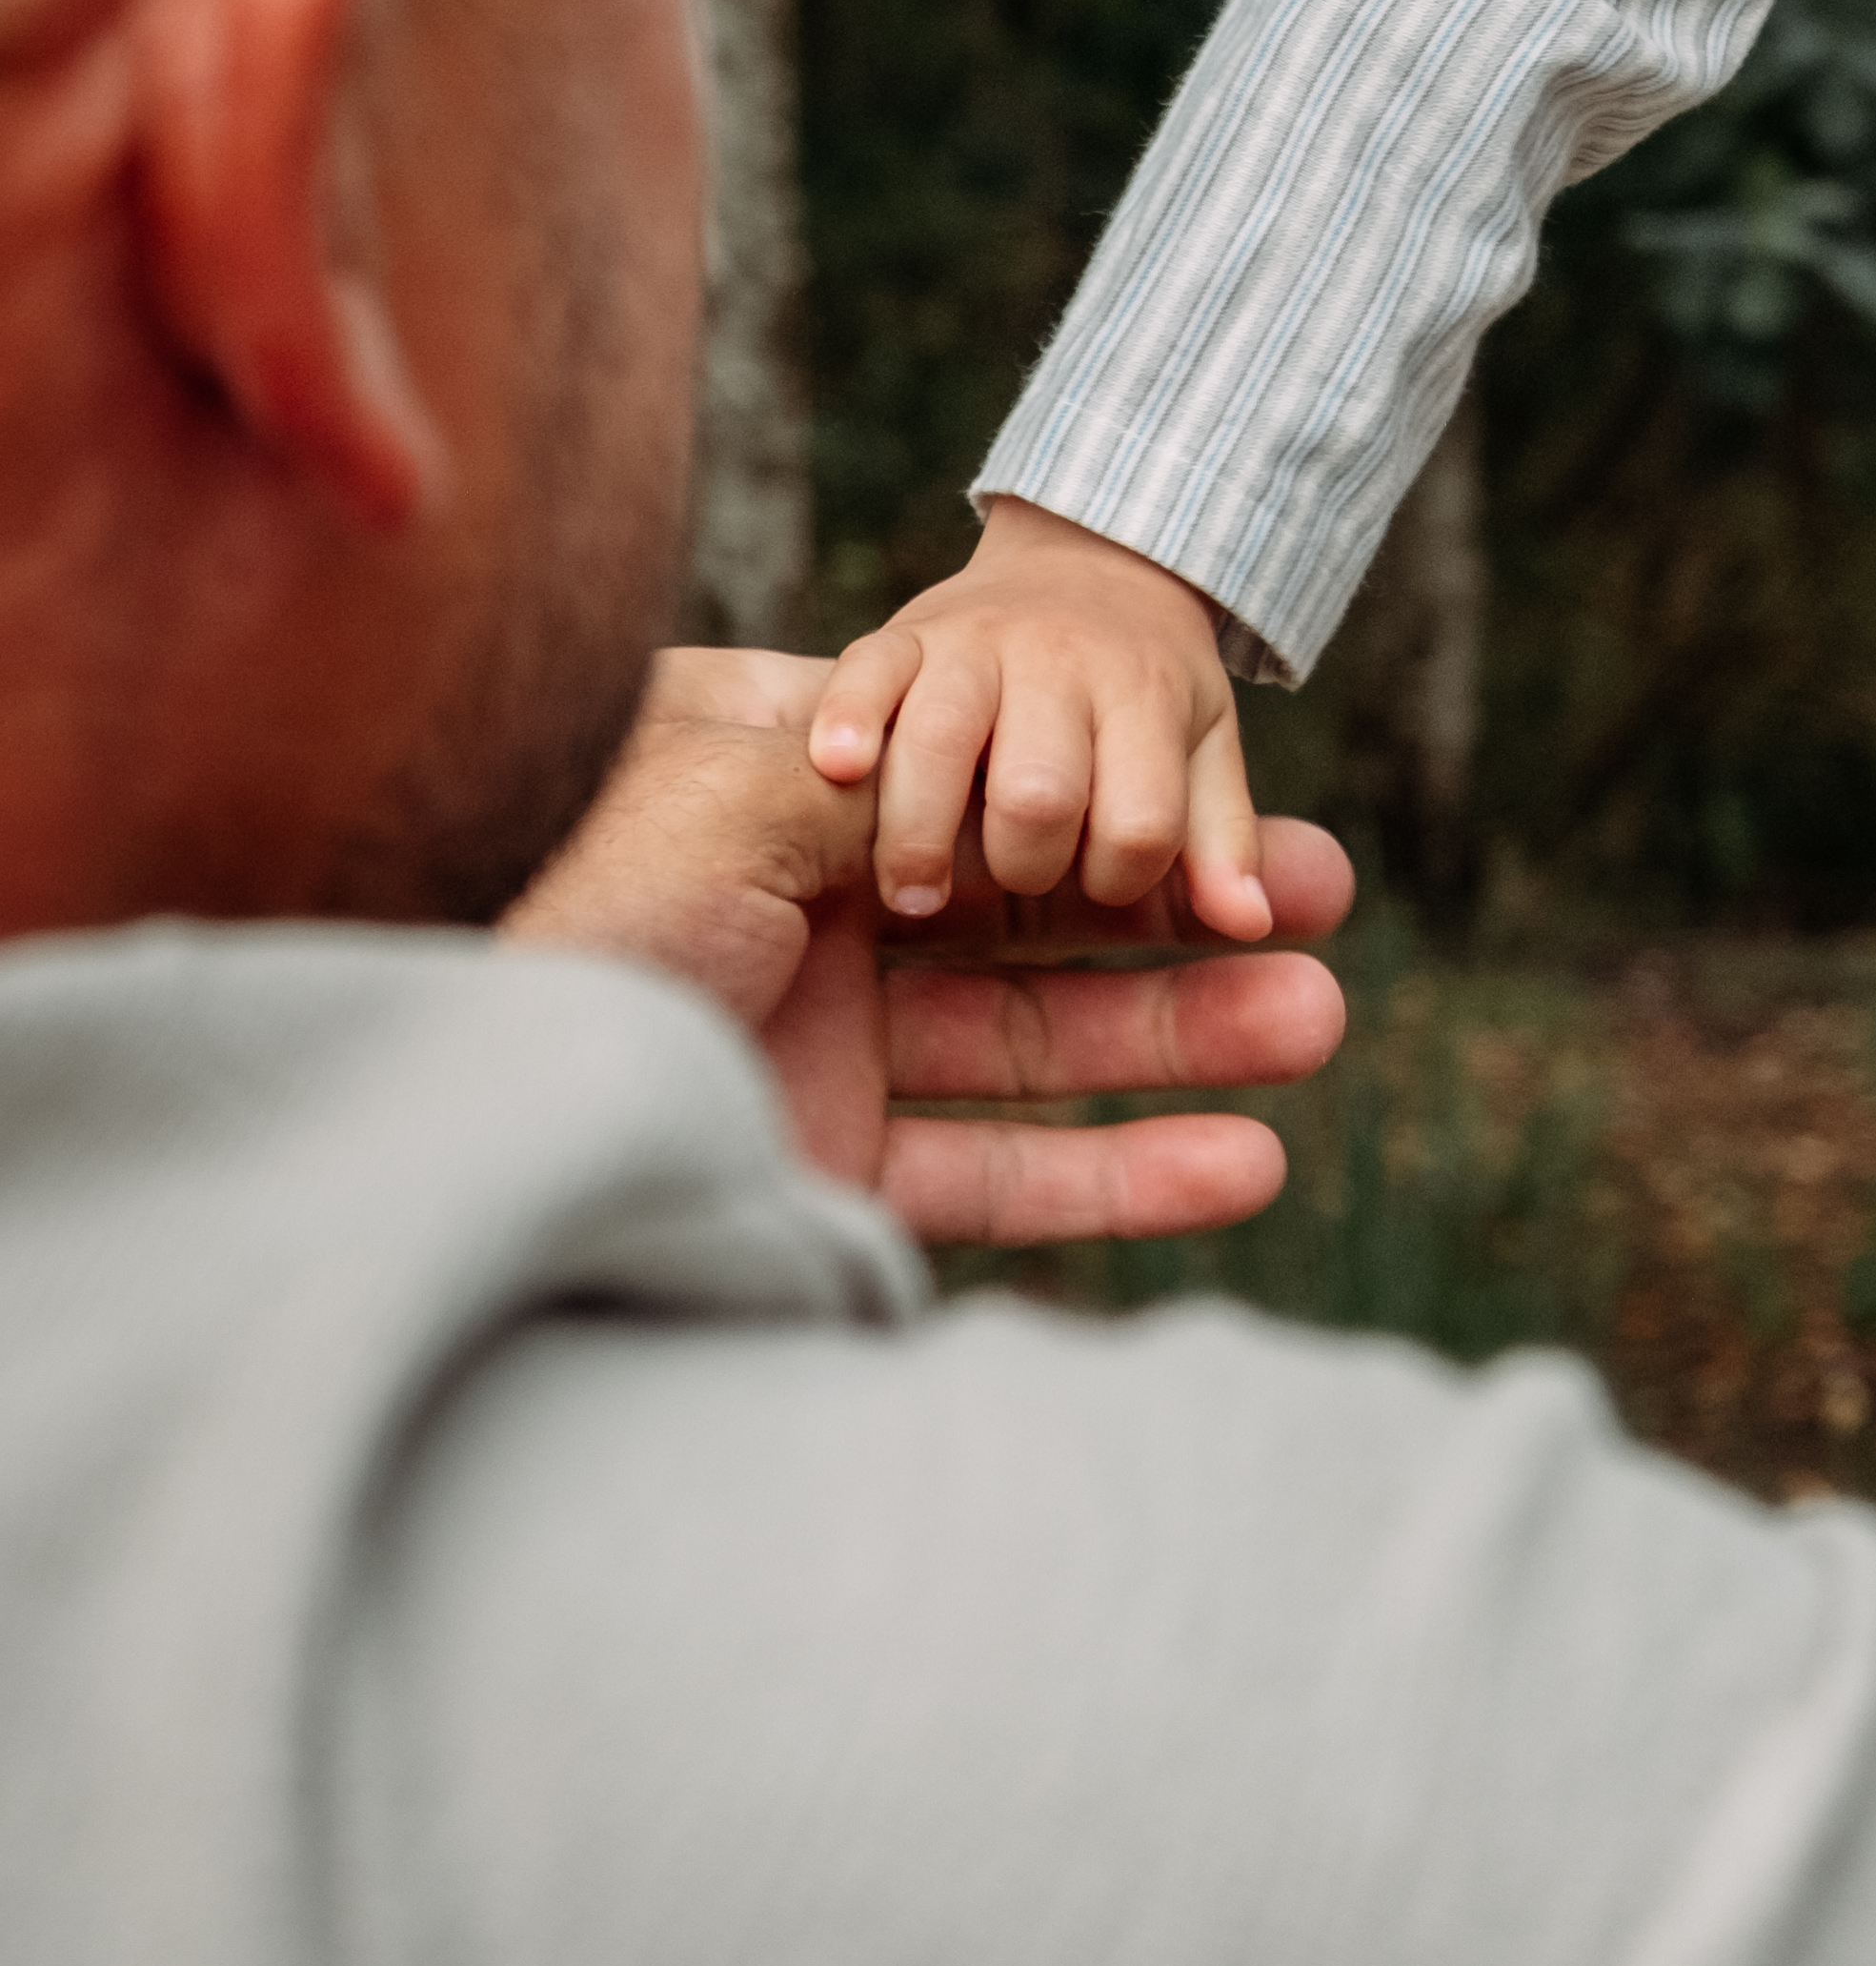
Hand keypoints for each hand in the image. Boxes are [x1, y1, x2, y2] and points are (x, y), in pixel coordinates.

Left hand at [505, 642, 1348, 1242]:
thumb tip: (1028, 788)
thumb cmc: (581, 918)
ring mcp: (820, 1055)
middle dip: (1185, 913)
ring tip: (1321, 1023)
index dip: (1117, 794)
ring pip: (1038, 1046)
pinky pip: (1004, 1176)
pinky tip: (1241, 1159)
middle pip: (1031, 913)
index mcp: (775, 808)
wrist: (461, 1135)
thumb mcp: (743, 791)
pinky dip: (1125, 1173)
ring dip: (1186, 1038)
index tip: (1247, 812)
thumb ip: (902, 782)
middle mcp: (802, 925)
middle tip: (1325, 910)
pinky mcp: (830, 1183)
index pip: (981, 784)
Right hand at [804, 493, 1267, 933]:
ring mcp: (972, 644)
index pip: (1141, 821)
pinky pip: (865, 673)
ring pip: (940, 740)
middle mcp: (1058, 666)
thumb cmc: (1147, 688)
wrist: (1092, 557)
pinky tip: (838, 771)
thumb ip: (1220, 838)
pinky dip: (846, 720)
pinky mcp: (900, 634)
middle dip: (1021, 862)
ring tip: (914, 895)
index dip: (1120, 873)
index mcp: (1143, 698)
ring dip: (920, 832)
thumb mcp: (1203, 749)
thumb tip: (1246, 922)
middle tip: (1004, 878)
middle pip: (1039, 792)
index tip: (1097, 878)